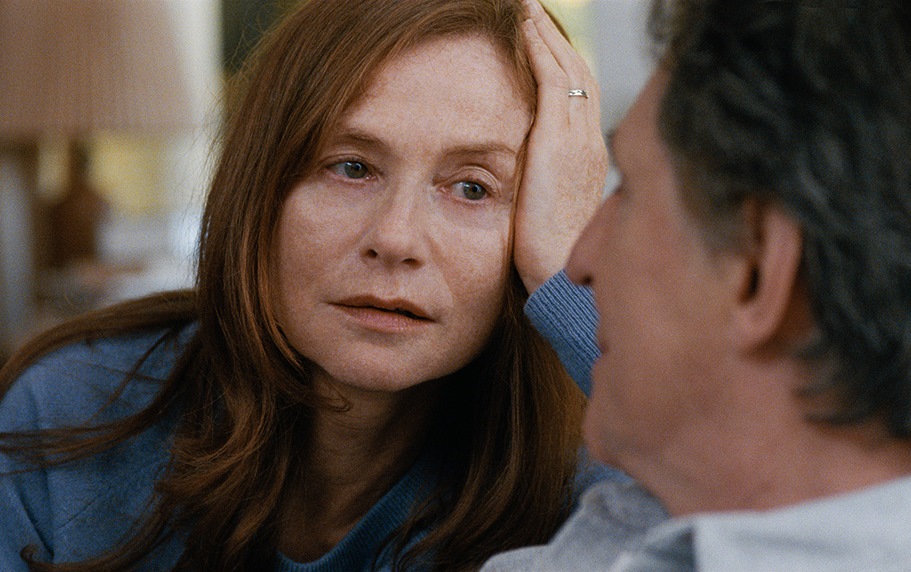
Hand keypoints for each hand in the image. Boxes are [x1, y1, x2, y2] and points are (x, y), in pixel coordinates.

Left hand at [514, 0, 608, 292]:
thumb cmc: (553, 258)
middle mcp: (591, 141)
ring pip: (567, 69)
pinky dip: (539, 50)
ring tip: (527, 8)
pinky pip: (551, 81)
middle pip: (579, 74)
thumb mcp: (550, 215)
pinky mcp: (559, 142)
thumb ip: (544, 190)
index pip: (580, 97)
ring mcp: (579, 139)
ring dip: (546, 34)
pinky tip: (524, 28)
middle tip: (535, 12)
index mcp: (591, 157)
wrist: (562, 277)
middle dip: (557, 39)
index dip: (564, 64)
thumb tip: (526, 187)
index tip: (545, 42)